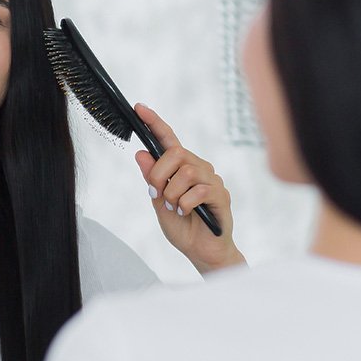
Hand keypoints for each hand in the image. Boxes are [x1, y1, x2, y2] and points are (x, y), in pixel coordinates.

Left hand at [133, 103, 244, 273]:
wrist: (202, 253)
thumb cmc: (184, 228)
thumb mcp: (159, 203)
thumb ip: (152, 180)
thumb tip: (140, 154)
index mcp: (183, 168)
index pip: (168, 140)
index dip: (155, 123)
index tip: (139, 108)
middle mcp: (199, 169)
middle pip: (177, 153)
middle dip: (159, 173)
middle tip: (157, 192)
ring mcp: (212, 181)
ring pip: (186, 172)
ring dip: (173, 193)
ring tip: (175, 208)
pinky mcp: (221, 196)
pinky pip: (199, 190)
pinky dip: (185, 204)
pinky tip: (186, 213)